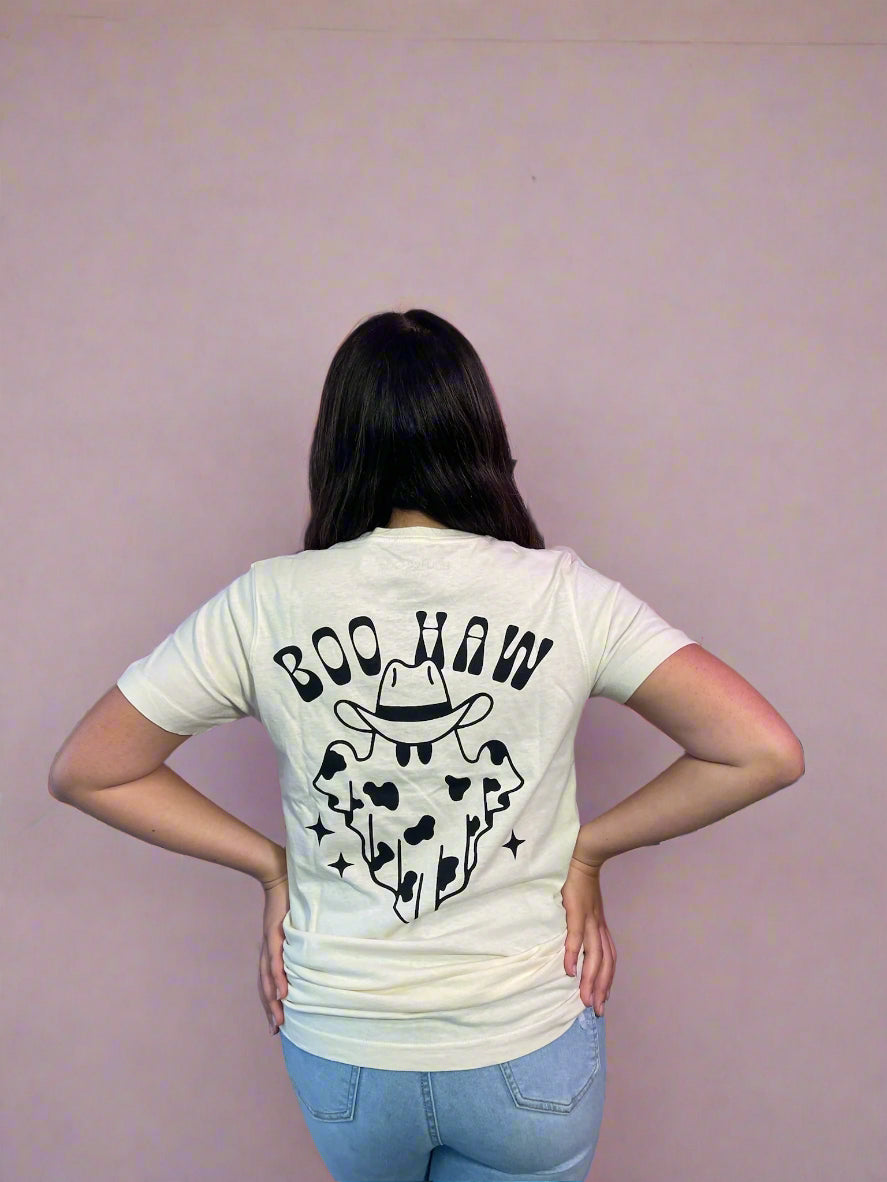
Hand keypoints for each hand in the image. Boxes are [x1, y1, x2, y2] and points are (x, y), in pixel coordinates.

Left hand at [258, 876, 288, 1035]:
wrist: (279, 874)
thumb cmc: (290, 899)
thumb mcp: (296, 924)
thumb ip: (300, 939)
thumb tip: (315, 951)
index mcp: (271, 950)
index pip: (268, 981)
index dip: (270, 1003)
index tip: (275, 1024)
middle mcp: (268, 950)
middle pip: (265, 986)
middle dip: (270, 1009)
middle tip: (276, 1031)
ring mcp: (270, 943)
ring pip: (268, 978)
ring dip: (273, 1001)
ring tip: (279, 1021)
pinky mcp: (275, 934)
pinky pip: (276, 960)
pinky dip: (279, 978)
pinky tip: (283, 993)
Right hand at [560, 856, 616, 1015]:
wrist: (582, 855)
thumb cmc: (580, 882)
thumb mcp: (585, 908)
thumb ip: (583, 926)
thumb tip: (575, 945)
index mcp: (601, 927)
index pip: (609, 959)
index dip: (607, 980)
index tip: (603, 1000)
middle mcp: (598, 927)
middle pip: (604, 963)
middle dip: (601, 988)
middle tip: (596, 1010)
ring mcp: (589, 920)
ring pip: (593, 956)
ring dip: (589, 979)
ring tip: (585, 999)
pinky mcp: (577, 912)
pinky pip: (576, 937)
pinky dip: (572, 955)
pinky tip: (568, 971)